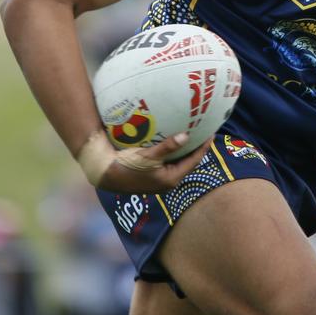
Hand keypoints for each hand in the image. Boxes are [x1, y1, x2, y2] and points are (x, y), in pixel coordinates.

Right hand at [77, 132, 208, 193]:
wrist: (105, 172)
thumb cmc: (126, 164)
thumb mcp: (148, 156)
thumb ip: (168, 146)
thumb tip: (186, 136)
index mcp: (170, 179)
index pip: (193, 161)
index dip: (203, 147)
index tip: (210, 133)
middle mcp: (167, 182)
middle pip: (188, 162)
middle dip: (195, 148)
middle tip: (203, 132)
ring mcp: (159, 180)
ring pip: (178, 162)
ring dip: (184, 150)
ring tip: (191, 135)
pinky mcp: (151, 176)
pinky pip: (168, 162)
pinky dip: (172, 152)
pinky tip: (172, 140)